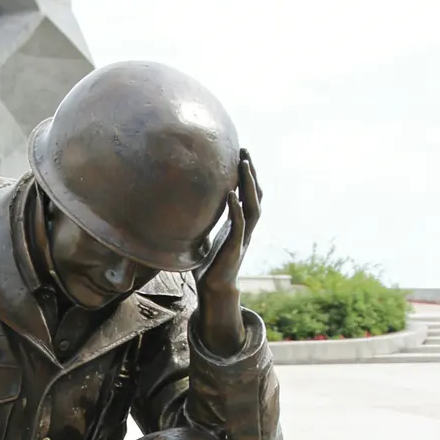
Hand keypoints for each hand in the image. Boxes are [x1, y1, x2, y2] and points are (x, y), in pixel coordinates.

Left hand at [195, 149, 263, 354]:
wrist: (212, 289)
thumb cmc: (207, 265)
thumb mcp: (203, 237)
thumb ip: (203, 222)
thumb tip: (184, 206)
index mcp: (238, 224)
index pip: (247, 195)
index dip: (246, 176)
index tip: (240, 155)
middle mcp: (244, 228)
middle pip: (254, 195)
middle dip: (250, 173)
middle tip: (245, 151)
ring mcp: (241, 237)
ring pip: (252, 207)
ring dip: (248, 186)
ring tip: (244, 165)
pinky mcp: (234, 248)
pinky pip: (238, 226)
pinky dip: (236, 210)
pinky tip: (231, 196)